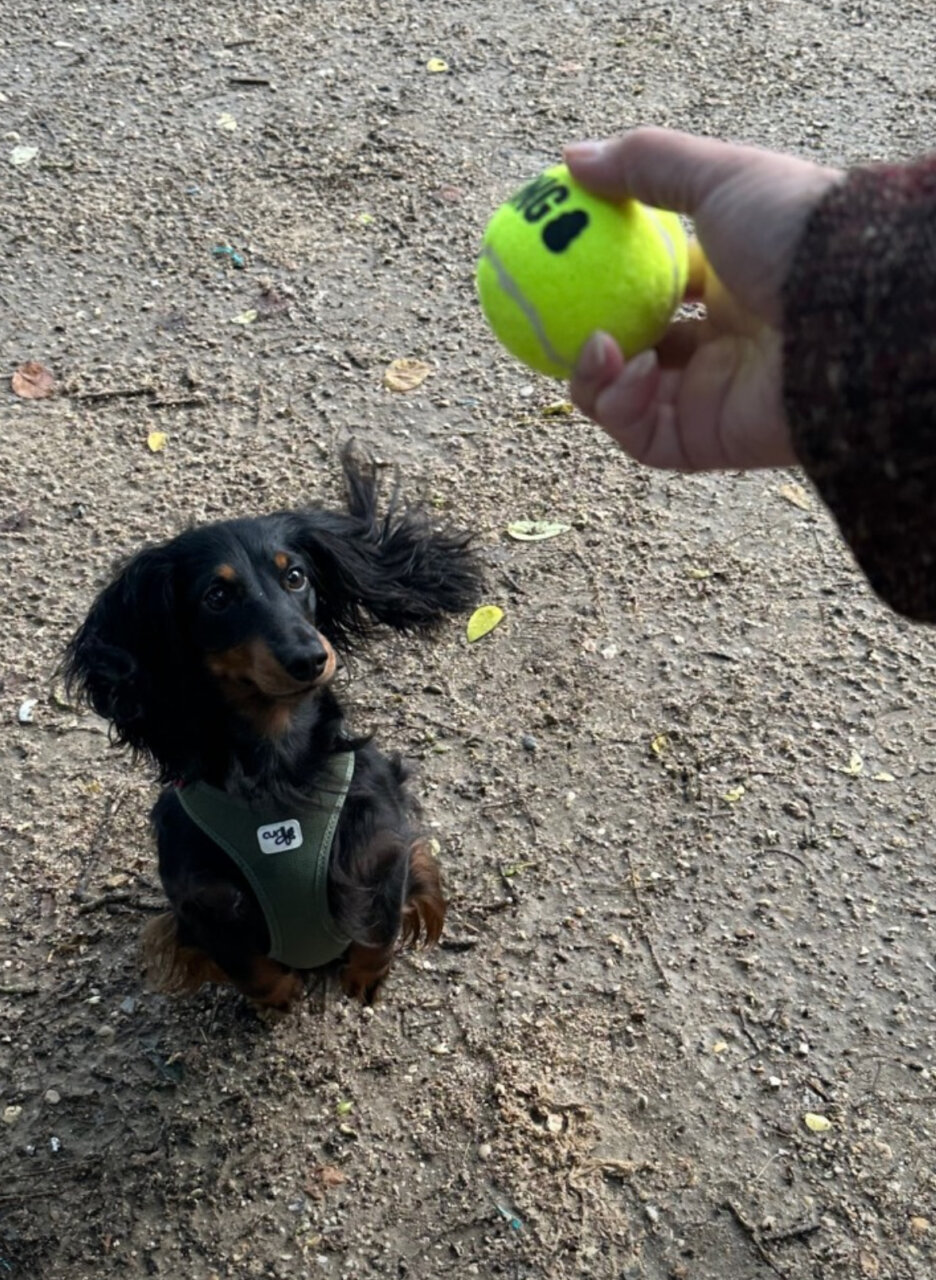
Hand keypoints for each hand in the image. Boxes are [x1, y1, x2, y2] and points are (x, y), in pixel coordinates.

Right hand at [565, 128, 842, 470]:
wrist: (845, 310)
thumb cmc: (795, 235)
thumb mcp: (719, 177)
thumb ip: (645, 165)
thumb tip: (571, 159)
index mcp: (728, 284)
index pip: (652, 288)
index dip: (602, 280)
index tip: (557, 264)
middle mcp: (719, 345)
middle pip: (630, 351)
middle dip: (581, 339)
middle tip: (547, 317)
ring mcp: (710, 396)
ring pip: (622, 401)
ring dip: (590, 375)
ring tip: (597, 343)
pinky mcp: (705, 441)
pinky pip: (640, 436)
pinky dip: (617, 406)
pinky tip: (629, 369)